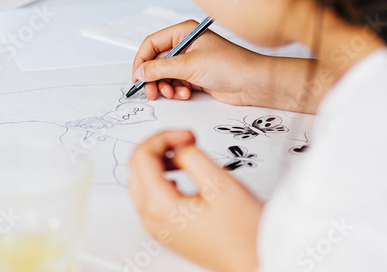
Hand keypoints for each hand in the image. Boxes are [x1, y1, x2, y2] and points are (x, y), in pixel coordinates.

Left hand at [129, 131, 261, 271]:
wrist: (256, 262)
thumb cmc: (245, 234)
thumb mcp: (219, 183)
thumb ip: (191, 156)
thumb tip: (176, 146)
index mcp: (159, 207)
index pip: (142, 156)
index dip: (163, 136)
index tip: (186, 134)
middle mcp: (151, 220)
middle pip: (137, 166)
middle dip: (159, 146)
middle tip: (186, 139)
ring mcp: (157, 227)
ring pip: (142, 180)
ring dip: (160, 160)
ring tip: (186, 152)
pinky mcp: (166, 229)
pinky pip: (152, 195)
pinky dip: (163, 176)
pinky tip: (182, 172)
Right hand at [132, 20, 259, 104]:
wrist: (253, 83)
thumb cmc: (229, 65)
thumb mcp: (190, 65)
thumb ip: (161, 69)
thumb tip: (140, 72)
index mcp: (184, 33)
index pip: (152, 44)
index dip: (141, 60)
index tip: (137, 77)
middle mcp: (186, 46)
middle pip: (156, 62)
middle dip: (153, 78)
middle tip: (151, 93)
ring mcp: (190, 62)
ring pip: (165, 76)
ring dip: (165, 87)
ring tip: (173, 94)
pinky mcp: (196, 77)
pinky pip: (176, 84)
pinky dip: (176, 91)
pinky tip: (185, 94)